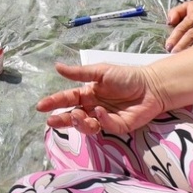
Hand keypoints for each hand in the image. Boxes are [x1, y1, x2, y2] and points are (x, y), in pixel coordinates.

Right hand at [36, 61, 169, 136]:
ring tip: (76, 116)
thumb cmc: (126, 76)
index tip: (41, 106)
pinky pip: (105, 126)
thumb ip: (79, 73)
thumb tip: (57, 66)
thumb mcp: (100, 71)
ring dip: (79, 122)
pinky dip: (100, 120)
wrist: (151, 86)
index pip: (67, 99)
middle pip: (73, 116)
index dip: (54, 102)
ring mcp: (105, 118)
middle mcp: (94, 107)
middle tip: (52, 121)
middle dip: (61, 119)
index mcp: (88, 93)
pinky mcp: (118, 126)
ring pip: (86, 126)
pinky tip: (101, 111)